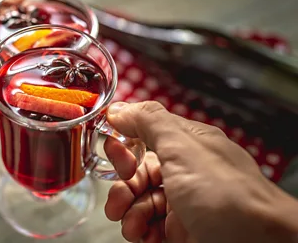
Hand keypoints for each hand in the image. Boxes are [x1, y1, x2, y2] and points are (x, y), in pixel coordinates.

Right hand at [103, 101, 297, 242]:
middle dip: (122, 185)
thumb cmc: (228, 196)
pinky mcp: (180, 232)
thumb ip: (148, 122)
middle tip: (119, 197)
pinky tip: (141, 234)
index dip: (125, 143)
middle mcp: (185, 173)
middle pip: (138, 173)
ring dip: (128, 211)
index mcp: (187, 146)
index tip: (110, 148)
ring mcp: (183, 204)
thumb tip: (120, 109)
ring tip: (131, 223)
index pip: (146, 136)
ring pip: (139, 202)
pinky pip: (148, 227)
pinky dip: (139, 231)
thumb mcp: (182, 147)